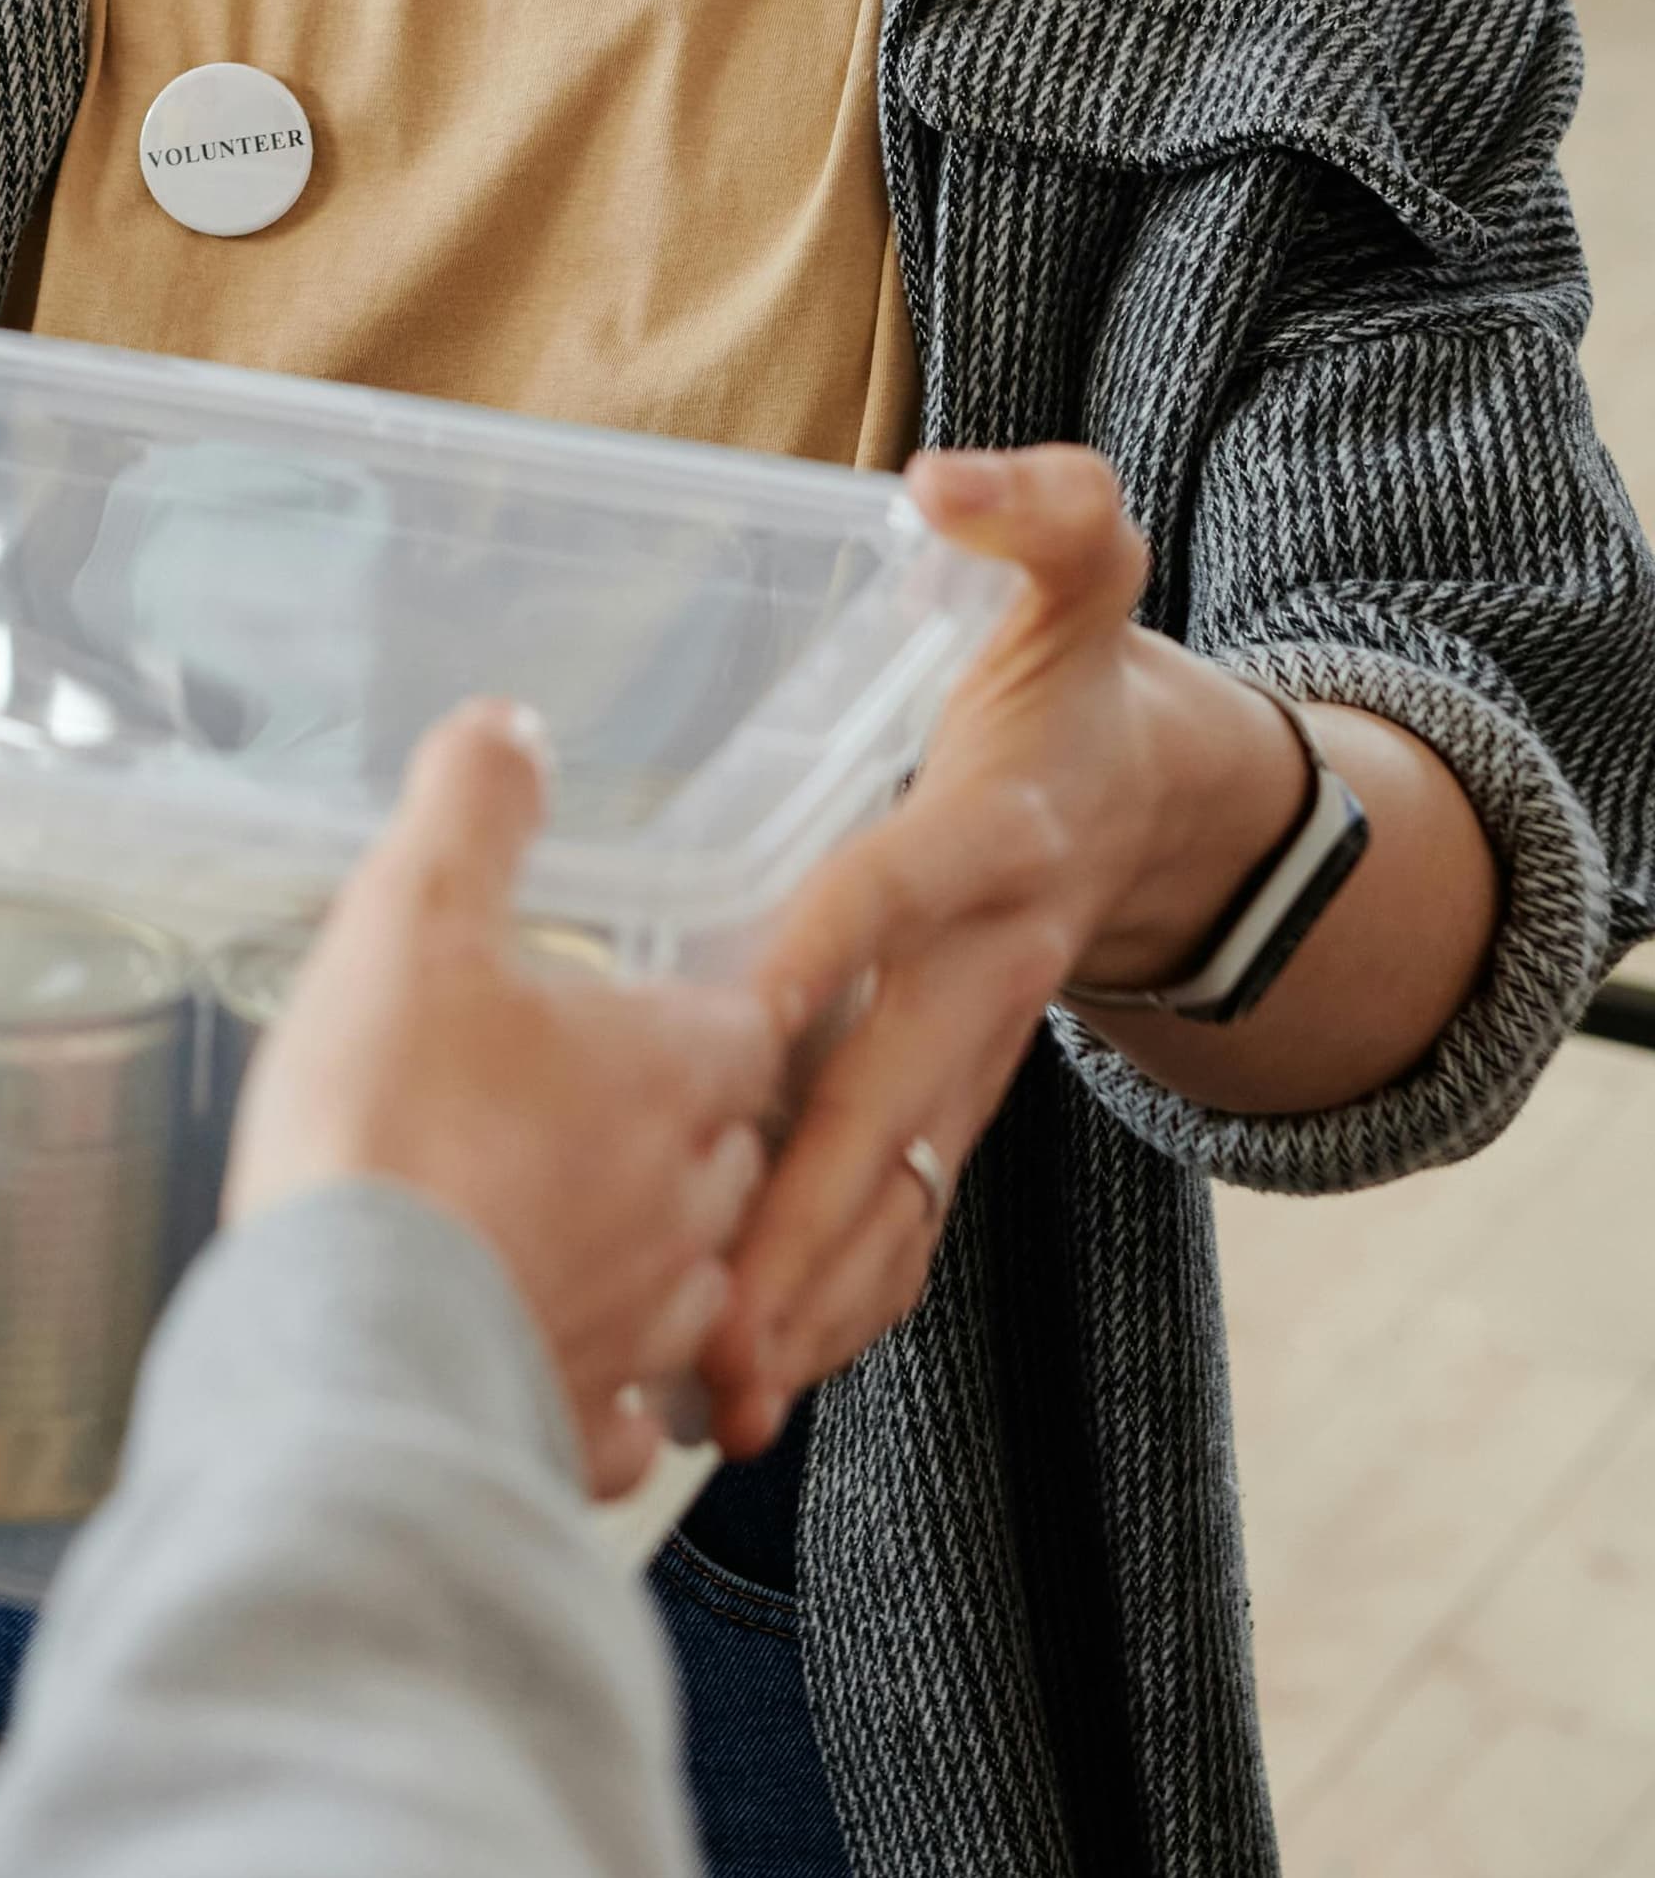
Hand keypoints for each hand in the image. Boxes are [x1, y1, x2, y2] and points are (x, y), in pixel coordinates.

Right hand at [229, 702, 786, 1499]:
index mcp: (665, 1077)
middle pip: (730, 1157)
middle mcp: (680, 1210)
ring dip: (655, 1260)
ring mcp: (637, 1327)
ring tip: (593, 1235)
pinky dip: (611, 1401)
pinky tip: (570, 1376)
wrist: (345, 1338)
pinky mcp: (575, 1424)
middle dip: (684, 1132)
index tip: (677, 1004)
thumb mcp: (410, 918)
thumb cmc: (390, 1124)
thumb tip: (511, 728)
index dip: (713, 1011)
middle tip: (615, 1107)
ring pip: (693, 1291)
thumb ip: (471, 812)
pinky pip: (626, 1419)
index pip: (747, 1028)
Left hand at [701, 443, 1287, 1449]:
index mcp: (994, 836)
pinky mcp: (951, 1105)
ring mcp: (974, 1054)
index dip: (829, 936)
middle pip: (892, 1097)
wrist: (1165, 793)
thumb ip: (1032, 504)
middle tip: (716, 1313)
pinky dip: (836, 1305)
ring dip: (814, 1297)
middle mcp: (989, 966)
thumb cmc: (1073, 669)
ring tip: (714, 1396)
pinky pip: (904, 1223)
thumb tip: (943, 481)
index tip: (739, 1010)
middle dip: (806, 1209)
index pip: (900, 886)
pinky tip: (743, 1381)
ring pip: (899, 1195)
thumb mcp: (1079, 554)